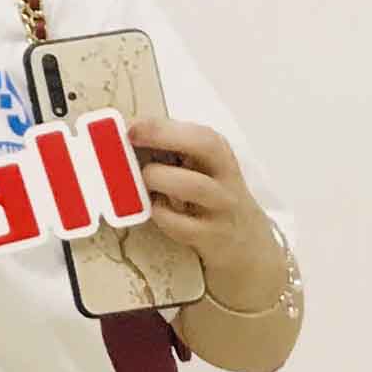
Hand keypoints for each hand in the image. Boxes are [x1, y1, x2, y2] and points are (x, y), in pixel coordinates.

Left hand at [126, 119, 273, 296]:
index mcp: (219, 155)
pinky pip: (185, 225)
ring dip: (160, 178)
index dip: (162, 126)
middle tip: (130, 141)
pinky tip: (156, 211)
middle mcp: (226, 177)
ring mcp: (222, 207)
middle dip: (164, 136)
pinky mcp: (213, 237)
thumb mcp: (201, 171)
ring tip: (144, 181)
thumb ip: (172, 152)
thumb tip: (123, 136)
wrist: (247, 245)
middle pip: (206, 146)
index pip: (199, 132)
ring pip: (195, 185)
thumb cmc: (210, 198)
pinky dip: (163, 216)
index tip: (131, 127)